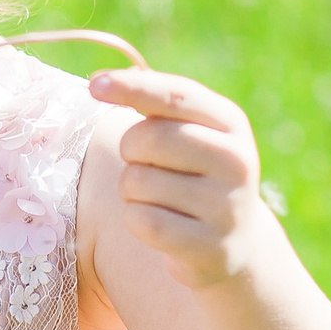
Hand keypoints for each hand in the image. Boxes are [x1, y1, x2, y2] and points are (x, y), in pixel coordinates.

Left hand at [89, 66, 273, 290]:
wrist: (234, 243)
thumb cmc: (192, 174)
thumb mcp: (187, 132)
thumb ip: (154, 103)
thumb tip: (102, 83)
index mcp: (230, 122)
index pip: (175, 95)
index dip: (132, 87)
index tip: (94, 85)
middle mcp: (237, 160)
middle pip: (149, 138)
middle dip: (129, 150)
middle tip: (145, 164)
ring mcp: (227, 206)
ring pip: (137, 181)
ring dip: (131, 191)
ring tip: (159, 199)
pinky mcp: (210, 246)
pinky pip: (142, 222)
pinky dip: (135, 221)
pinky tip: (160, 226)